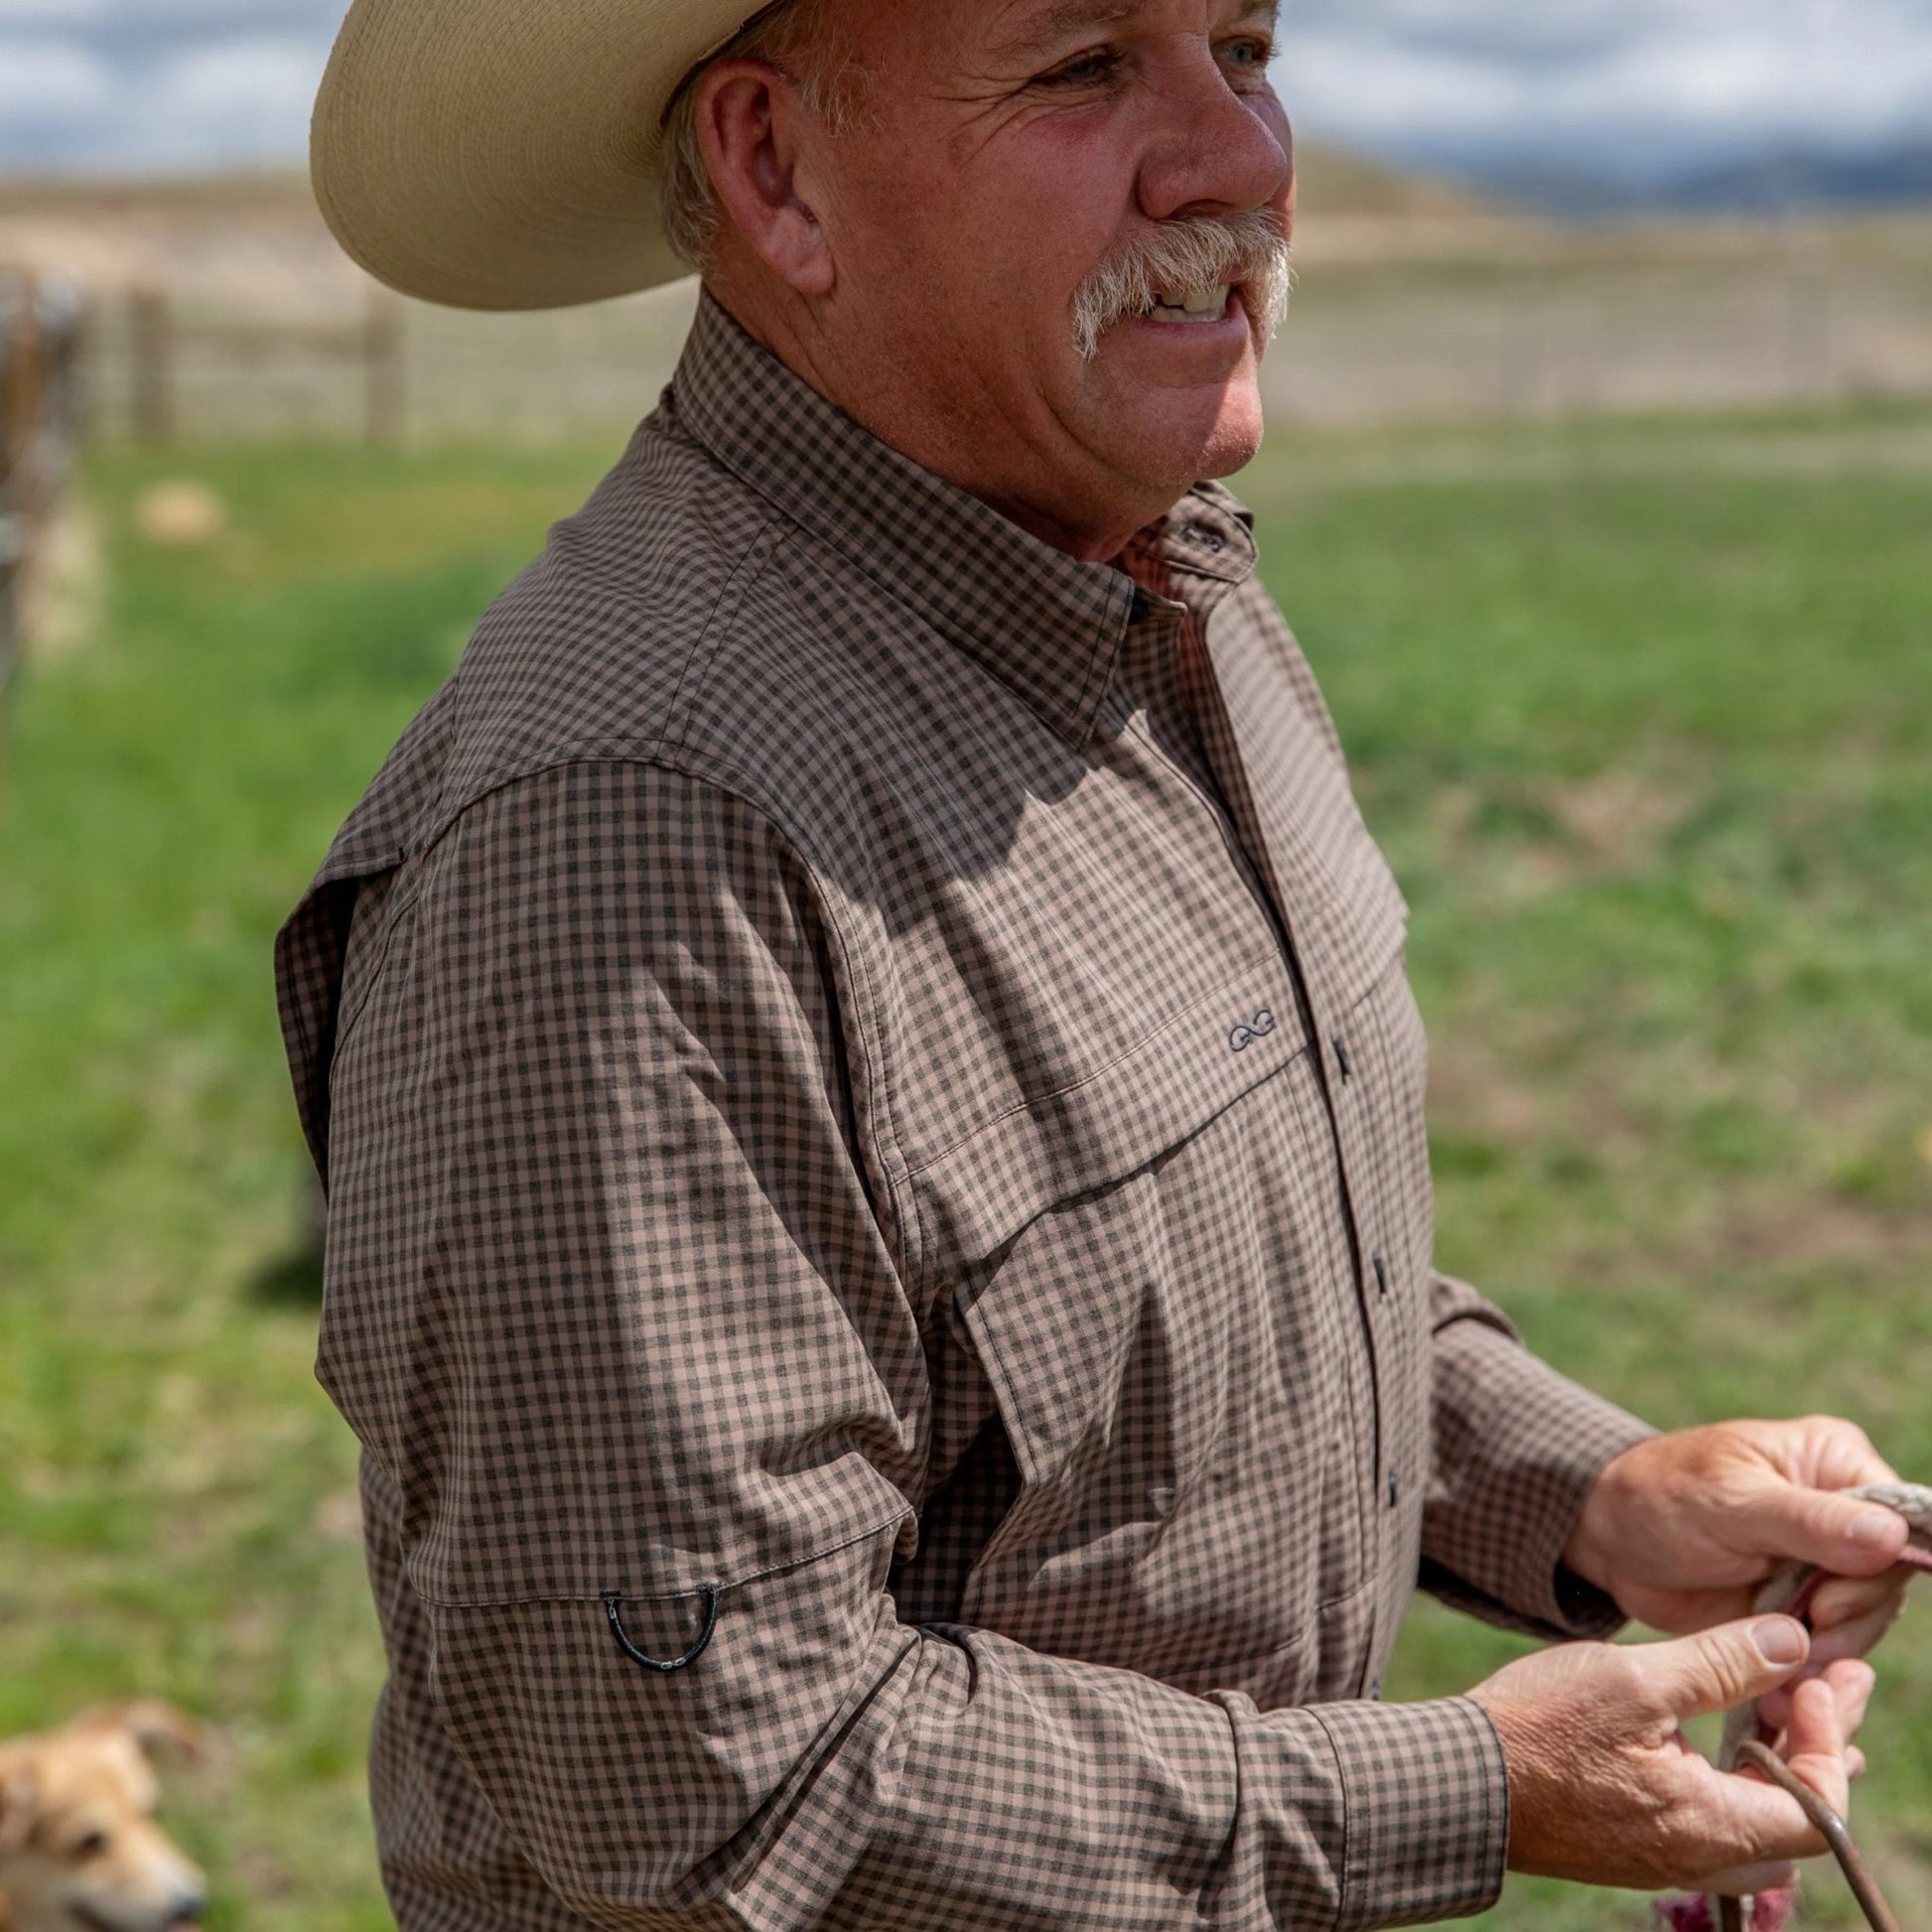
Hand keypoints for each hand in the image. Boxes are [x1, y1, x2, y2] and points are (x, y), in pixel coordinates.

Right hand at [1469, 1616, 1874, 1894]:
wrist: (1457, 1778)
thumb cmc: (1540, 1727)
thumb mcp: (1635, 1678)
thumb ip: (1721, 1662)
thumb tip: (1793, 1641)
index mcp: (1709, 1826)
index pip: (1819, 1807)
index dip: (1829, 1737)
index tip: (1812, 1676)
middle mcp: (1698, 1857)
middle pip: (1799, 1824)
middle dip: (1819, 1749)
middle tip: (1823, 1684)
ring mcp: (1665, 1856)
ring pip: (1759, 1828)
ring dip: (1780, 1765)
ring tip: (1784, 1706)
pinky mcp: (1635, 1843)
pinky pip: (1717, 1824)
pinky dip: (1739, 1778)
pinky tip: (1722, 1733)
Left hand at [1563, 1418, 1911, 1720]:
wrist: (1612, 1537)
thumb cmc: (1663, 1496)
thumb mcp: (1732, 1505)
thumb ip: (1810, 1521)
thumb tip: (1894, 1535)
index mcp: (1834, 1460)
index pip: (1901, 1521)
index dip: (1878, 1571)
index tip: (1826, 1603)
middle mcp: (1842, 1509)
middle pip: (1889, 1580)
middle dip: (1850, 1618)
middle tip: (1800, 1634)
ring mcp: (1824, 1560)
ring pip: (1867, 1619)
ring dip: (1830, 1649)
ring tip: (1784, 1665)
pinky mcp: (1803, 1603)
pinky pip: (1832, 1642)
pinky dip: (1811, 1666)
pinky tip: (1781, 1686)